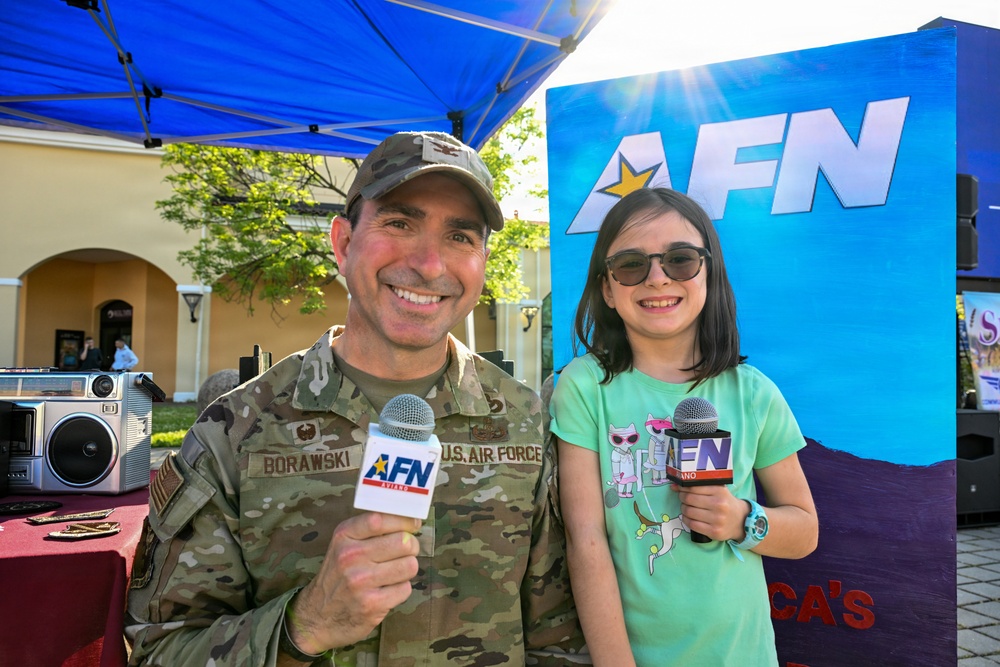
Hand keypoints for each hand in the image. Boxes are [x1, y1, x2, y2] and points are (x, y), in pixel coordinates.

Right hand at [286, 512, 420, 652]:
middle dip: (411, 546)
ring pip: (409, 565)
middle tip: (405, 552)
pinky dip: (400, 590)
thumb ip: (371, 528)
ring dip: (407, 569)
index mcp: (344, 535)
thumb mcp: (344, 544)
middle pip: (404, 542)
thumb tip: (410, 518)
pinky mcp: (371, 604)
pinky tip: (386, 591)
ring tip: (393, 572)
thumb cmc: (338, 575)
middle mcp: (350, 556)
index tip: (413, 524)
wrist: (317, 616)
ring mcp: (361, 581)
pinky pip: (405, 588)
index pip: (381, 519)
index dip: (404, 520)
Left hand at [674, 484, 745, 541]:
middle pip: (689, 499)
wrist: (741, 521)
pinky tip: (688, 517)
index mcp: (719, 491)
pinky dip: (686, 520)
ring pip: (689, 511)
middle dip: (682, 498)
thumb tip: (674, 486)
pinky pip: (692, 524)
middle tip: (683, 498)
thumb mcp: (718, 490)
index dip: (683, 487)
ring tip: (686, 507)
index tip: (680, 488)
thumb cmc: (725, 503)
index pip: (693, 487)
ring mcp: (717, 519)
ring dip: (683, 509)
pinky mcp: (714, 532)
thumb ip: (700, 486)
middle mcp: (719, 505)